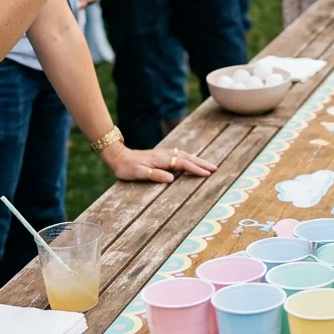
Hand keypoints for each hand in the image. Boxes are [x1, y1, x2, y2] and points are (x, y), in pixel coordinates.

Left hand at [100, 140, 216, 184]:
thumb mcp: (138, 173)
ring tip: (208, 165)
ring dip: (197, 160)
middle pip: (188, 158)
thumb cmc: (126, 167)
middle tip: (215, 168)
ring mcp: (164, 154)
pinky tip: (192, 160)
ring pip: (185, 156)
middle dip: (202, 163)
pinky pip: (180, 155)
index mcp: (161, 160)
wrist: (118, 156)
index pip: (183, 164)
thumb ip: (155, 175)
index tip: (207, 174)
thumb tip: (171, 179)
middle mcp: (165, 155)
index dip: (195, 169)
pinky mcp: (162, 155)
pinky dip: (189, 158)